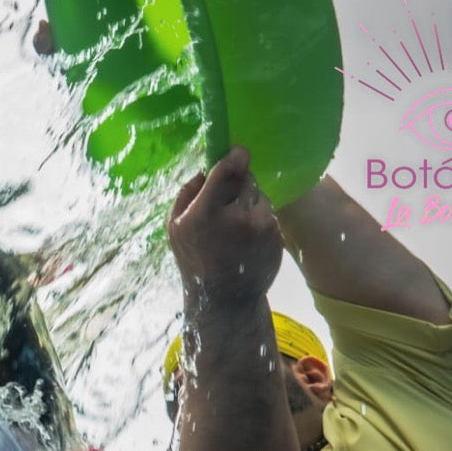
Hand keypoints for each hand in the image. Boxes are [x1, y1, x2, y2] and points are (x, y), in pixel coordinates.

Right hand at [167, 146, 282, 308]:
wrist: (224, 298)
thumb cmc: (195, 259)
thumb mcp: (176, 227)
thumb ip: (187, 194)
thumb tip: (206, 168)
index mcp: (205, 214)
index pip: (225, 172)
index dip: (234, 158)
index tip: (239, 151)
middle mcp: (235, 217)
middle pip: (246, 180)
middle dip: (239, 185)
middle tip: (229, 204)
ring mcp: (260, 227)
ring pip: (260, 197)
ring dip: (251, 205)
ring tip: (238, 229)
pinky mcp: (275, 236)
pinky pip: (269, 215)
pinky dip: (261, 221)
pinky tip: (249, 240)